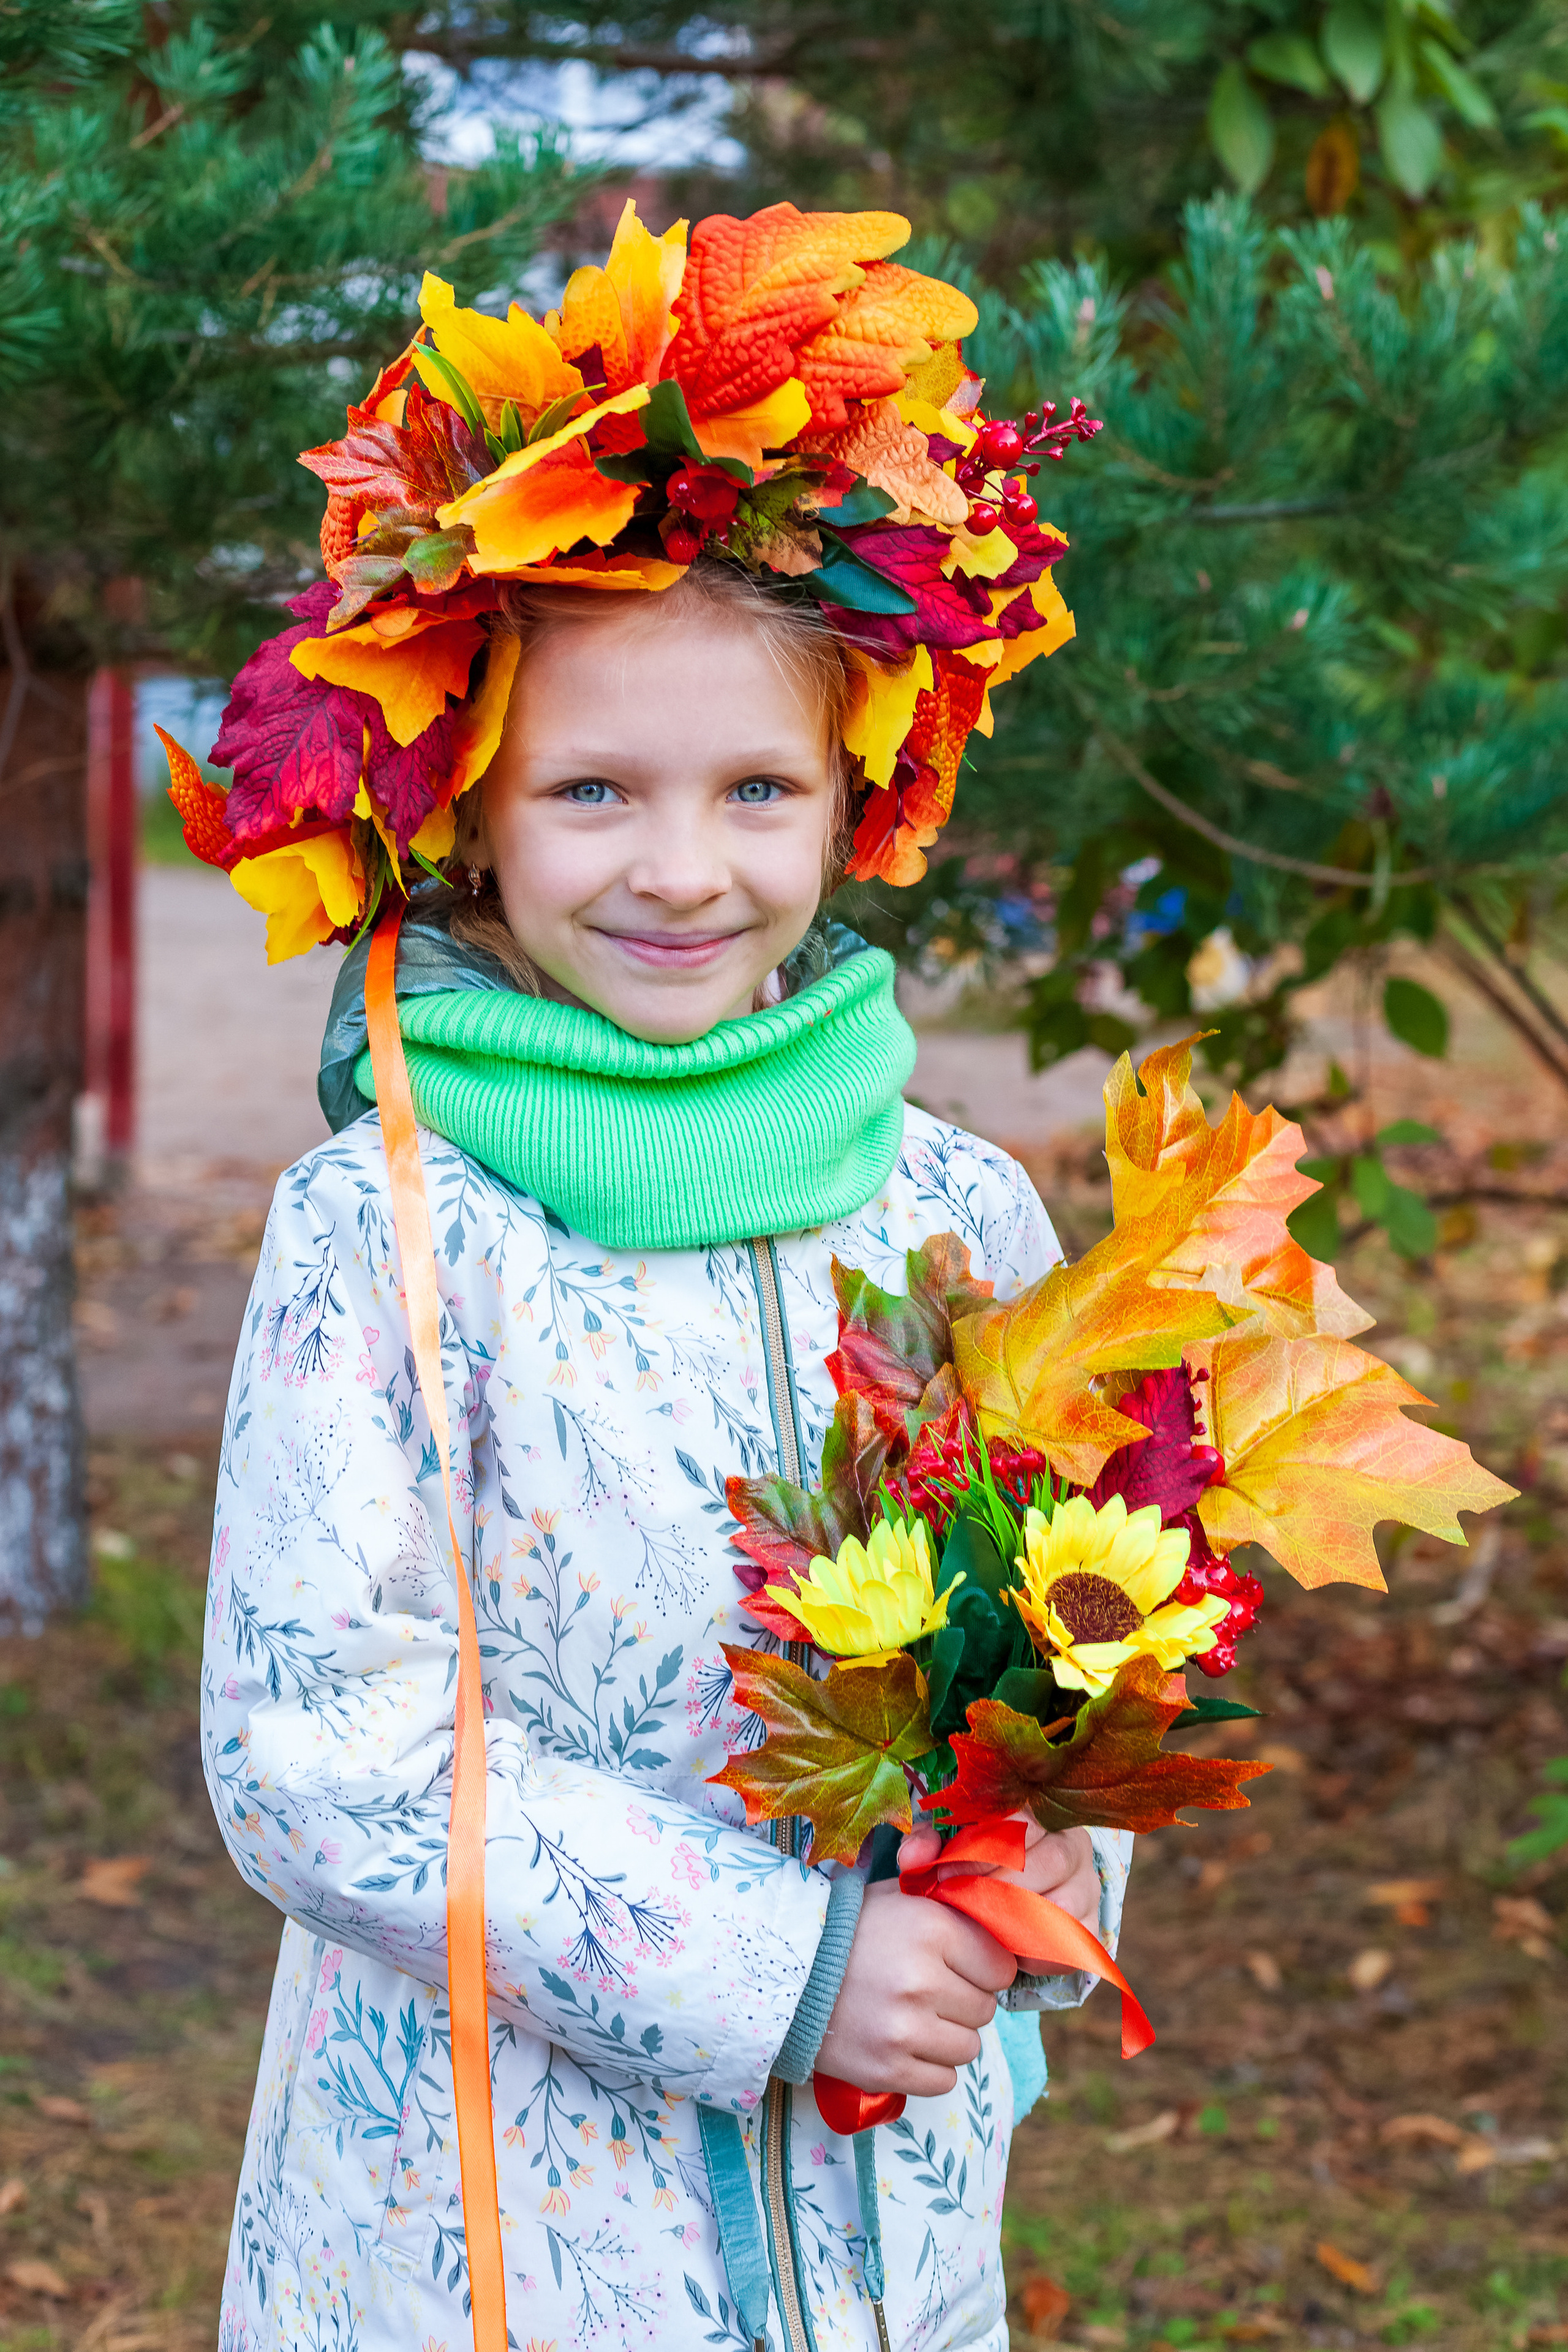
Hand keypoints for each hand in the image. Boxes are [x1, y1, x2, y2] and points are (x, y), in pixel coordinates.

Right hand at [816, 1877, 1017, 2097]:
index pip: (1001, 1968)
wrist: (785, 1971)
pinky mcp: (887, 2069)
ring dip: (948, 2037)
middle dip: (963, 2002)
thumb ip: (950, 1911)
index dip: (984, 1969)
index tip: (962, 1968)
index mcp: (932, 1929)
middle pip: (984, 2010)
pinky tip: (904, 2044)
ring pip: (968, 2048)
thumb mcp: (900, 1899)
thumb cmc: (848, 1931)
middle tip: (930, 1992)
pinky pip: (943, 2081)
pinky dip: (929, 2067)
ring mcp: (905, 2029)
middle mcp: (923, 1980)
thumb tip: (1000, 1930)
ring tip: (914, 2018)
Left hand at [896, 1815, 1099, 1972]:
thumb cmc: (969, 1866)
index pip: (1022, 1820)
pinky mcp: (1091, 1925)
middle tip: (960, 1906)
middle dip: (999, 1888)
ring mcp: (1087, 1885)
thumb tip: (913, 1858)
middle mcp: (1071, 1843)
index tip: (944, 1874)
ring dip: (1018, 1922)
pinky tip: (1009, 1951)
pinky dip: (1038, 1952)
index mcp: (1037, 1811)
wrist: (1000, 1901)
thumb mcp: (943, 1847)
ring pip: (1065, 1903)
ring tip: (981, 1929)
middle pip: (1050, 1860)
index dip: (981, 1849)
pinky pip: (1073, 1942)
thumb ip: (925, 1845)